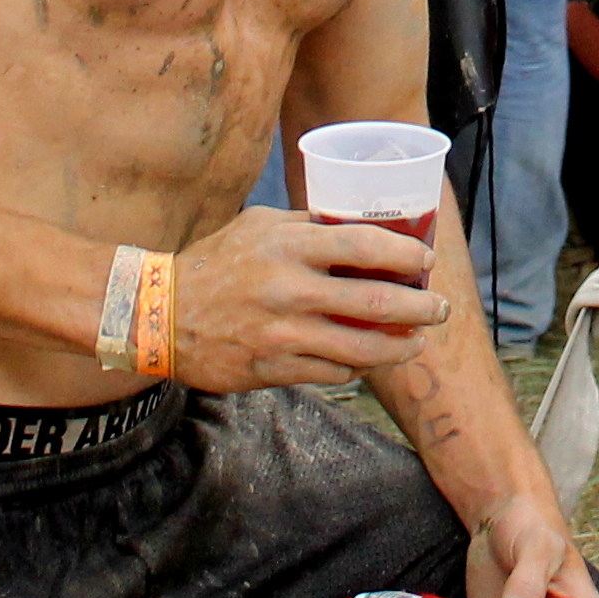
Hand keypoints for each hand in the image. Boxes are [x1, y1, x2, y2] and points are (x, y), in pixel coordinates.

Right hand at [165, 209, 448, 391]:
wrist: (159, 315)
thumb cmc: (217, 263)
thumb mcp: (260, 226)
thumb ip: (308, 228)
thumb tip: (363, 228)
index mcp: (289, 247)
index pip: (366, 247)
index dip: (406, 256)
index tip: (425, 262)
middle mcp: (289, 291)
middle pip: (376, 304)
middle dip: (419, 309)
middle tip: (439, 309)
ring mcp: (282, 335)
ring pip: (361, 348)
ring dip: (398, 347)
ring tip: (416, 341)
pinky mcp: (273, 369)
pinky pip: (331, 370)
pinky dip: (355, 365)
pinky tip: (367, 358)